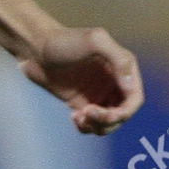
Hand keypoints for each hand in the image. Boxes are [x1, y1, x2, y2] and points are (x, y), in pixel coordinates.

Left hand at [19, 26, 143, 134]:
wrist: (33, 47)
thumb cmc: (62, 40)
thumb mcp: (94, 41)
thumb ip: (119, 59)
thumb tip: (131, 87)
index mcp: (122, 68)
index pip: (135, 98)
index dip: (125, 111)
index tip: (106, 113)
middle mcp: (114, 82)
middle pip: (123, 114)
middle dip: (109, 120)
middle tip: (87, 112)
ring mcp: (98, 94)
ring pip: (109, 123)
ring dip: (98, 126)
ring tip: (79, 116)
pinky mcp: (82, 103)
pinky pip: (93, 124)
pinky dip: (87, 127)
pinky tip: (74, 118)